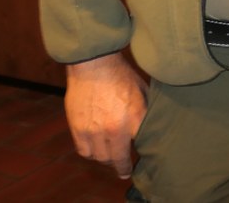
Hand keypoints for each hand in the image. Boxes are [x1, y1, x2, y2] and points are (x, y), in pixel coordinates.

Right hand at [64, 52, 147, 178]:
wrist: (94, 65)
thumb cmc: (121, 75)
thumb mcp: (142, 92)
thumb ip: (145, 112)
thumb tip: (151, 125)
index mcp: (134, 119)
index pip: (139, 148)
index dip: (137, 156)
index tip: (136, 164)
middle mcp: (114, 129)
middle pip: (116, 158)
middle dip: (120, 163)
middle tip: (122, 163)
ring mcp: (94, 130)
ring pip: (99, 158)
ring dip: (105, 158)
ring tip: (109, 154)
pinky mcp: (77, 128)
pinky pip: (84, 151)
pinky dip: (90, 152)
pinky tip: (95, 147)